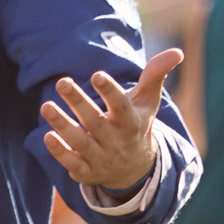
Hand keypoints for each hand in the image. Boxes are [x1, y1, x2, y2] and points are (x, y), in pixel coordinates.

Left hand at [42, 49, 184, 192]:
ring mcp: (101, 158)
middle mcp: (117, 142)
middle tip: (62, 82)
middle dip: (79, 102)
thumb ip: (156, 75)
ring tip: (45, 106)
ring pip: (80, 142)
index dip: (110, 91)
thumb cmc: (137, 123)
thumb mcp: (148, 101)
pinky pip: (72, 162)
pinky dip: (59, 151)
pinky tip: (46, 135)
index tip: (96, 74)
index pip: (122, 107)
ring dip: (62, 125)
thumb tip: (177, 52)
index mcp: (132, 123)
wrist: (134, 169)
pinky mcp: (86, 171)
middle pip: (96, 122)